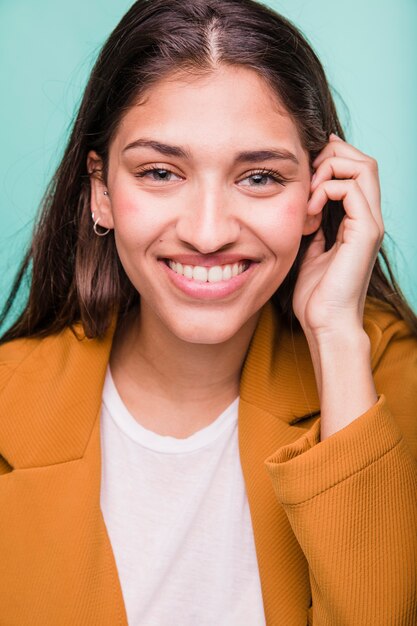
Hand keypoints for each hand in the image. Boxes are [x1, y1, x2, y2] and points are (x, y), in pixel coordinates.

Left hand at [293, 134, 383, 338]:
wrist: (325, 323)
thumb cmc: (317, 296)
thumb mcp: (311, 253)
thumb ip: (315, 231)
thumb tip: (307, 214)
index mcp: (358, 222)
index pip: (357, 172)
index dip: (333, 160)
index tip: (306, 169)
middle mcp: (369, 219)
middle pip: (365, 161)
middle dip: (332, 156)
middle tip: (307, 175)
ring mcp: (370, 224)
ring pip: (364, 167)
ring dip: (329, 169)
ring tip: (307, 193)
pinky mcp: (365, 231)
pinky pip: (351, 189)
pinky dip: (325, 189)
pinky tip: (308, 211)